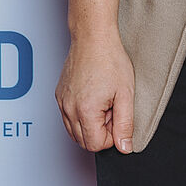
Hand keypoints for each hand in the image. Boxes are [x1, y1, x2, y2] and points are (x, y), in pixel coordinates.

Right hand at [56, 30, 134, 152]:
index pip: (96, 145)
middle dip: (101, 131)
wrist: (93, 38)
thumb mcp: (126, 94)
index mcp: (85, 111)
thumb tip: (124, 147)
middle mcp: (68, 109)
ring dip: (90, 124)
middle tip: (111, 108)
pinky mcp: (59, 96)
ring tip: (103, 102)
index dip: (111, 136)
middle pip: (83, 142)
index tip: (117, 117)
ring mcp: (61, 102)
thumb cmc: (110, 60)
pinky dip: (80, 115)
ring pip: (74, 132)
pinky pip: (68, 118)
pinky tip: (92, 97)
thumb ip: (125, 125)